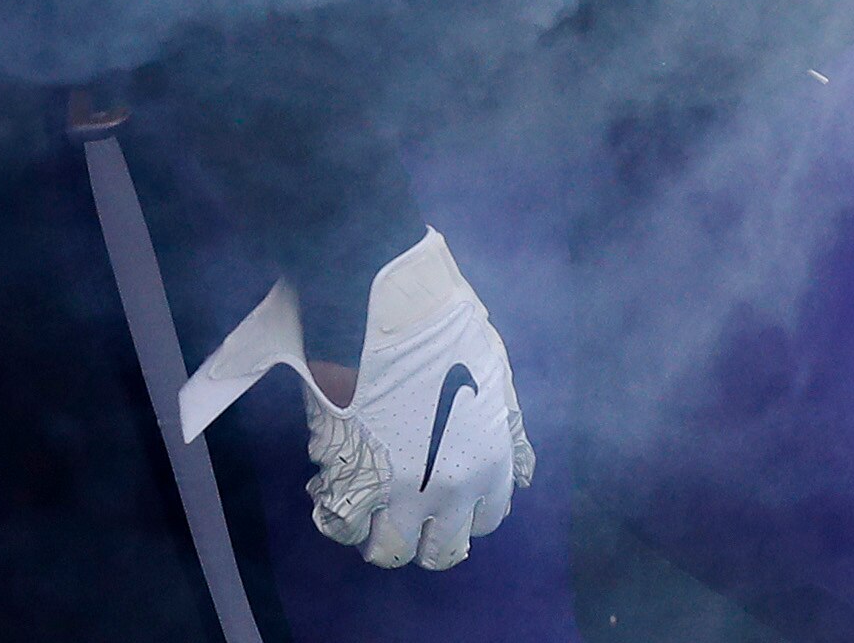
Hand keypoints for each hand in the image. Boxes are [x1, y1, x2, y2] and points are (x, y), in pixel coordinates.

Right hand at [299, 231, 532, 569]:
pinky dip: (335, 513)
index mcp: (490, 466)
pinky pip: (340, 524)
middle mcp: (449, 490)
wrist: (382, 300)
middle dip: (423, 535)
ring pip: (388, 550)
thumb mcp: (496, 377)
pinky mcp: (348, 475)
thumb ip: (508, 434)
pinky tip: (330, 485)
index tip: (443, 490)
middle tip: (403, 506)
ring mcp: (397, 489)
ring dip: (377, 531)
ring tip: (365, 497)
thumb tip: (523, 476)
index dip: (463, 509)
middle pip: (440, 552)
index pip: (485, 522)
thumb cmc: (443, 326)